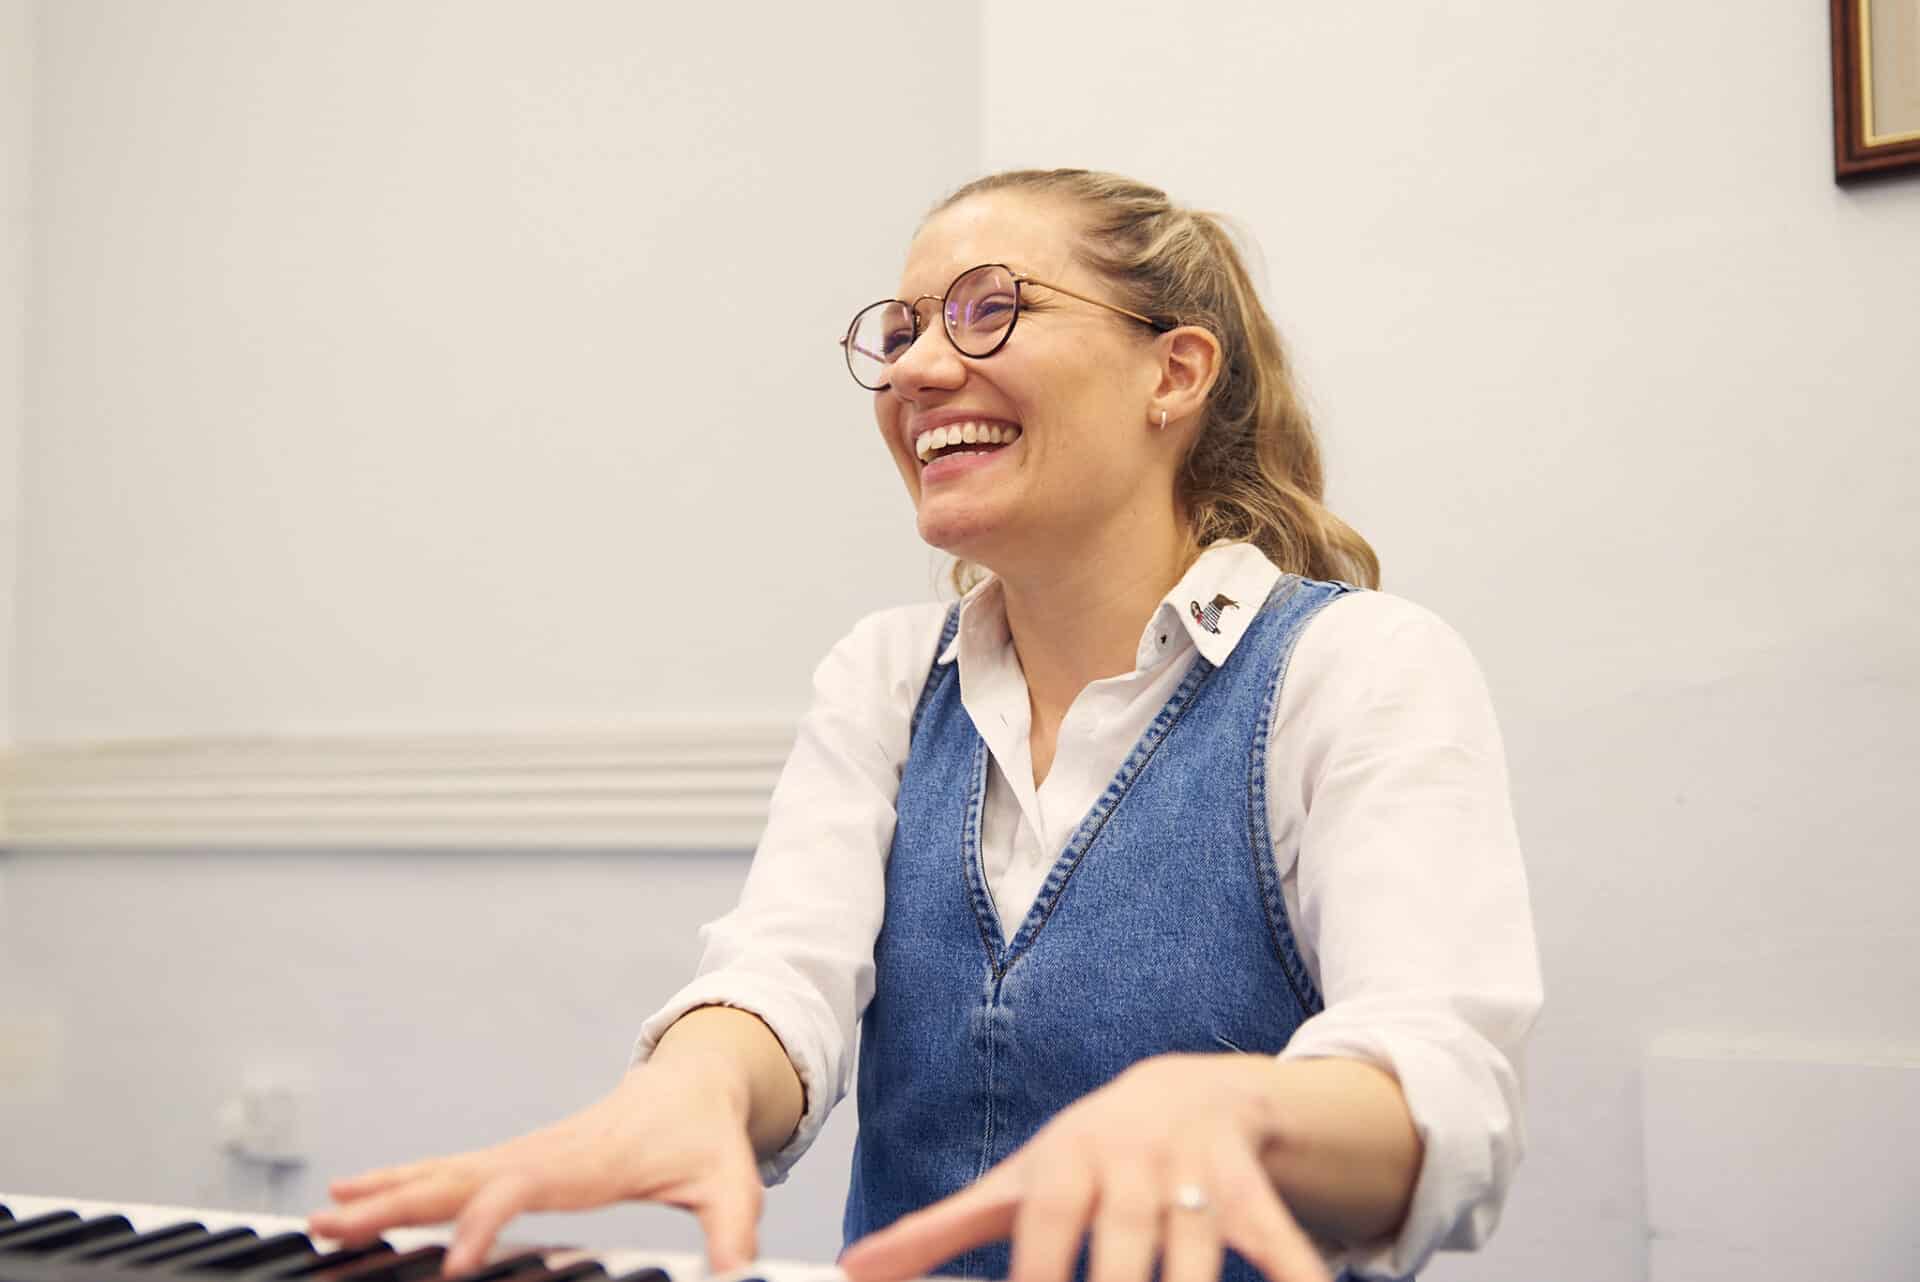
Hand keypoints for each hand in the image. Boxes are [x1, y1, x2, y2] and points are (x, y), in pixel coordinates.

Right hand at [308, 1057, 763, 1277]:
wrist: (693, 1084)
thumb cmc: (706, 1136)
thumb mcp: (730, 1182)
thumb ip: (732, 1229)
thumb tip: (737, 1274)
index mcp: (581, 1161)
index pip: (517, 1188)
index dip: (484, 1224)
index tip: (452, 1266)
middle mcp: (539, 1154)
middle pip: (456, 1178)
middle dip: (394, 1204)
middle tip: (331, 1228)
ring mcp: (522, 1154)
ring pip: (441, 1174)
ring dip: (381, 1194)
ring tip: (321, 1217)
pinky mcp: (516, 1160)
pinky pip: (450, 1174)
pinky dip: (400, 1184)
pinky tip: (358, 1196)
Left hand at [837, 1054, 1332, 1281]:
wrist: (1187, 1088)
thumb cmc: (1088, 1153)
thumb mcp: (1016, 1182)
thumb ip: (939, 1230)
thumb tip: (854, 1268)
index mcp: (1065, 1164)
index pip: (1043, 1230)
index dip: (1036, 1278)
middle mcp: (1129, 1162)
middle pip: (1122, 1245)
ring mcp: (1193, 1171)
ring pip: (1194, 1245)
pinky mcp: (1249, 1187)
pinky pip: (1276, 1240)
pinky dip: (1292, 1274)